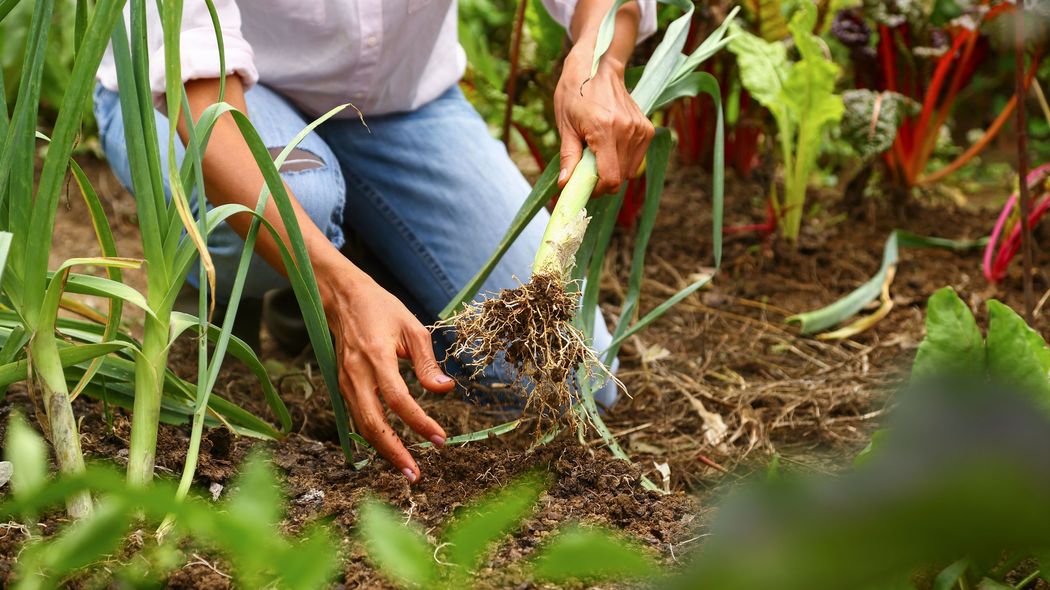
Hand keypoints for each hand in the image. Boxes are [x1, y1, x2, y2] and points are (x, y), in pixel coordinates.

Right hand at [318, 259, 454, 482]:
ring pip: (362, 425)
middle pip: (373, 423)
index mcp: (376, 356)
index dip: (419, 422)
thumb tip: (444, 389)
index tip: (439, 439)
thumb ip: (427, 362)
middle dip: (394, 452)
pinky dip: (373, 436)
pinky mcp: (342, 385)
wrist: (342, 298)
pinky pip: (357, 417)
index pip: (398, 399)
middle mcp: (356, 373)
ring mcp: (345, 381)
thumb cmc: (381, 309)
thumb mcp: (412, 328)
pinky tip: (390, 447)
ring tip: (406, 468)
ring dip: (383, 449)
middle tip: (415, 474)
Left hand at [554, 42, 653, 195]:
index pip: (610, 178)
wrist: (598, 66)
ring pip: (629, 171)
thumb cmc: (575, 93)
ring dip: (613, 170)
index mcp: (605, 130)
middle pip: (619, 178)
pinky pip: (636, 160)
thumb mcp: (566, 125)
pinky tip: (610, 145)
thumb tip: (565, 186)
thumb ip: (568, 157)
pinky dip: (623, 160)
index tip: (584, 186)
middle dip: (602, 180)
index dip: (596, 190)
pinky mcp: (647, 129)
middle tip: (587, 167)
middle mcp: (627, 131)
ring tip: (598, 152)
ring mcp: (640, 130)